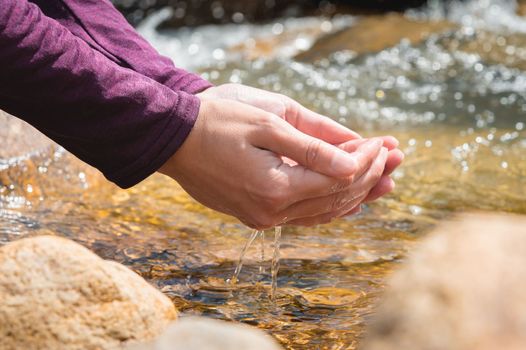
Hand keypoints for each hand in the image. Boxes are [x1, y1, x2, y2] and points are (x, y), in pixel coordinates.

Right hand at [159, 98, 391, 228]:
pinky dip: (331, 205)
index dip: (367, 159)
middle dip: (370, 175)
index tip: (385, 141)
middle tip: (396, 155)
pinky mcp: (256, 215)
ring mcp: (263, 217)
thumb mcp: (268, 121)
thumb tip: (353, 162)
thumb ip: (313, 145)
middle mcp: (272, 211)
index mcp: (275, 186)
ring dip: (357, 193)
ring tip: (386, 179)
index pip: (338, 176)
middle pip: (336, 197)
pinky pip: (305, 216)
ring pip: (324, 211)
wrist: (173, 138)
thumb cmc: (217, 120)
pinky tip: (350, 199)